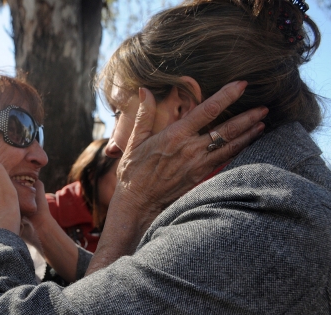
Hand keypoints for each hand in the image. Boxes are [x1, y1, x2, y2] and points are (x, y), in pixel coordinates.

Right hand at [116, 81, 265, 215]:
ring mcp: (198, 165)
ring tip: (263, 123)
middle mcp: (191, 150)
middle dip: (248, 117)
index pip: (207, 111)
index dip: (226, 96)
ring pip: (230, 147)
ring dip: (248, 135)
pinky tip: (248, 145)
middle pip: (227, 131)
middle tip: (265, 107)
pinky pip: (225, 162)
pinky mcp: (201, 177)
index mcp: (175, 136)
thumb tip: (146, 91)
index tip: (241, 85)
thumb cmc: (133, 172)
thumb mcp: (133, 141)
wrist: (138, 204)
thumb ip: (144, 115)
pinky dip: (239, 151)